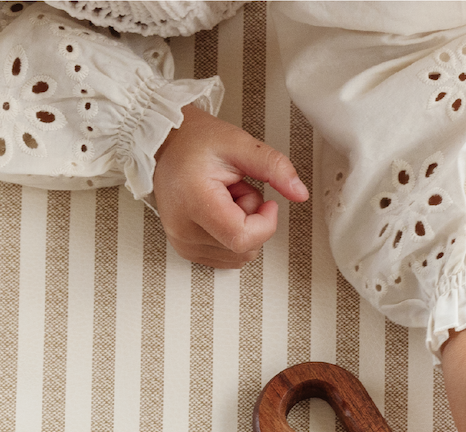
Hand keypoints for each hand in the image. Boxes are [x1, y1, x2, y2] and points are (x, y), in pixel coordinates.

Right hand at [152, 105, 308, 268]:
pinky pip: (227, 256)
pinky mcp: (186, 249)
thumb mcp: (240, 144)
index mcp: (194, 202)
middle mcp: (184, 229)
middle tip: (237, 189)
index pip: (242, 238)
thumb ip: (274, 167)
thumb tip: (300, 192)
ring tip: (225, 197)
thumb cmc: (195, 141)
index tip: (268, 203)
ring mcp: (183, 242)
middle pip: (244, 248)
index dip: (265, 223)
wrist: (165, 144)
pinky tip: (218, 211)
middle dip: (253, 220)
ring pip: (238, 255)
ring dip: (243, 227)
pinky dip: (232, 236)